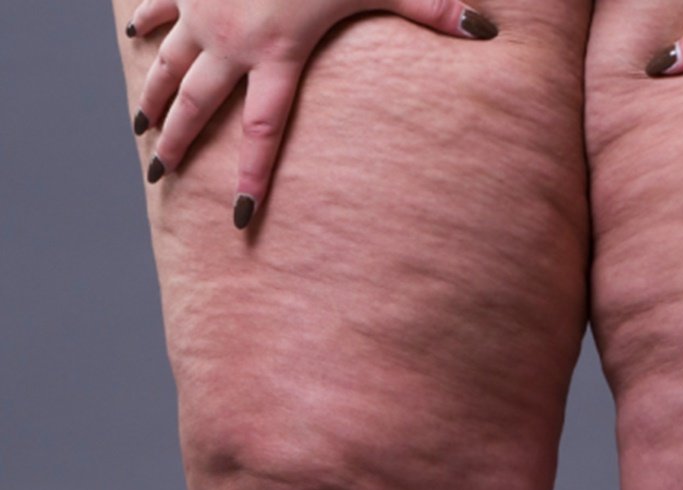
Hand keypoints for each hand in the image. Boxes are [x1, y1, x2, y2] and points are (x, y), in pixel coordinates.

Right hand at [125, 0, 499, 229]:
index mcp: (278, 53)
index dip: (253, 176)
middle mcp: (231, 40)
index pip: (266, 132)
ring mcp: (202, 9)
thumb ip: (432, 7)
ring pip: (168, 64)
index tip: (243, 216)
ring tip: (144, 127)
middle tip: (162, 173)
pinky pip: (159, 7)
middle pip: (200, 106)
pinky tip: (136, 39)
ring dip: (154, 96)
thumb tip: (485, 31)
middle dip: (179, 142)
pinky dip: (147, 24)